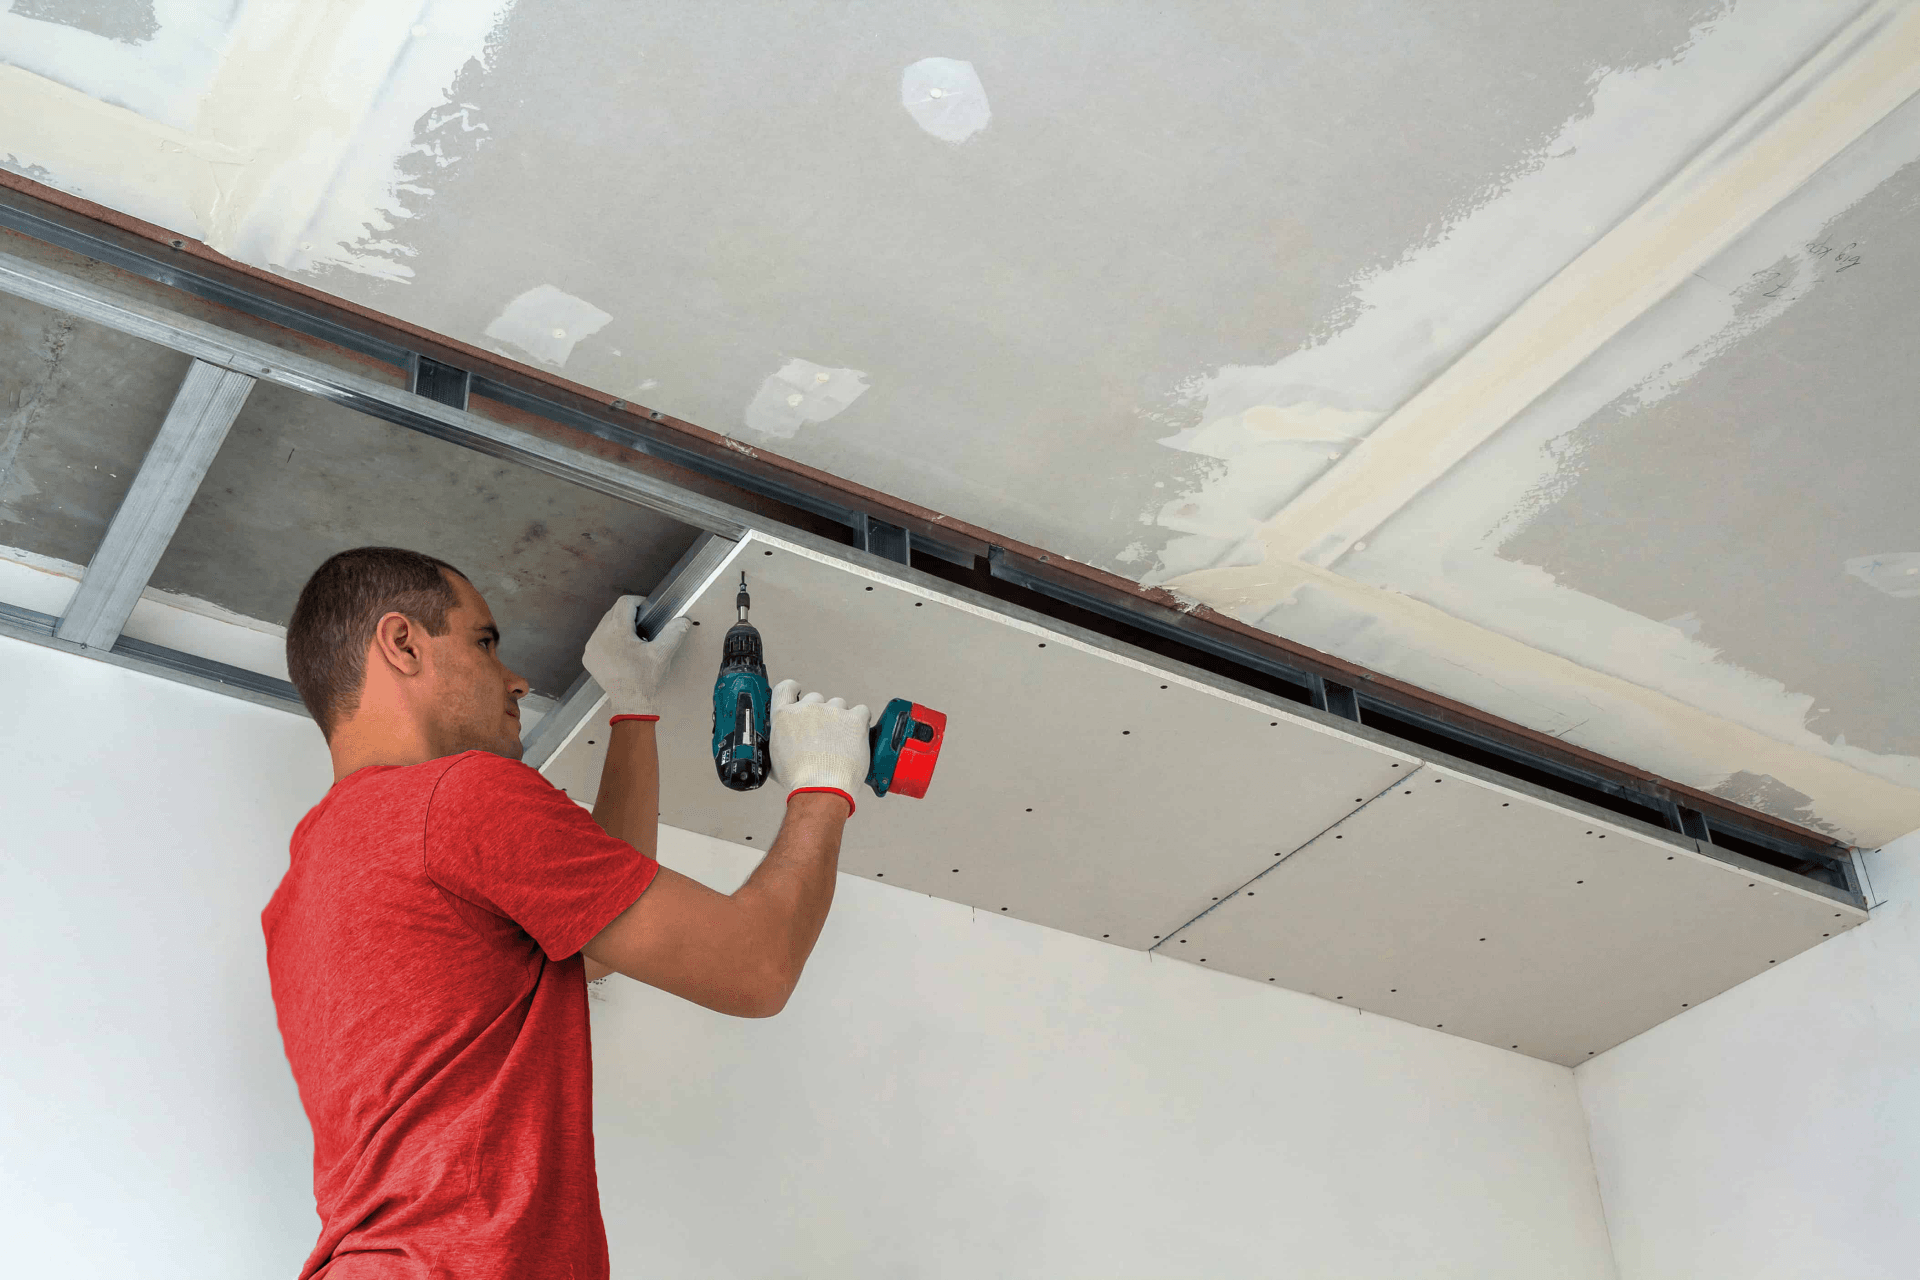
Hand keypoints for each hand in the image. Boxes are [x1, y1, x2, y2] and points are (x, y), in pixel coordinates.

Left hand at [582, 595, 691, 716]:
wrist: (631, 704)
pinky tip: (621, 652)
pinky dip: (609, 640)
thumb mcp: (663, 654)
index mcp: (617, 631)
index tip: (648, 612)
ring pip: (605, 624)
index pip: (625, 602)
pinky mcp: (588, 657)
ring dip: (619, 627)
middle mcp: (599, 636)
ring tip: (633, 641)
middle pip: (614, 612)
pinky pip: (598, 639)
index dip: (639, 603)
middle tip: (644, 629)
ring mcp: (591, 647)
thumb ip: (674, 632)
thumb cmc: (645, 680)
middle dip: (630, 616)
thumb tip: (683, 620)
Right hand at [770, 678, 869, 808]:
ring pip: (839, 705)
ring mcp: (832, 711)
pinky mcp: (854, 719)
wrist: (822, 789)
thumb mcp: (775, 759)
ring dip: (841, 718)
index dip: (794, 690)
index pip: (786, 688)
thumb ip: (779, 741)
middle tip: (825, 735)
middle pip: (816, 699)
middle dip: (821, 714)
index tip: (799, 693)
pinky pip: (861, 711)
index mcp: (784, 715)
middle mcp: (807, 708)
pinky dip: (860, 722)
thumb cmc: (799, 779)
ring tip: (841, 742)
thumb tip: (782, 742)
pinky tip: (856, 737)